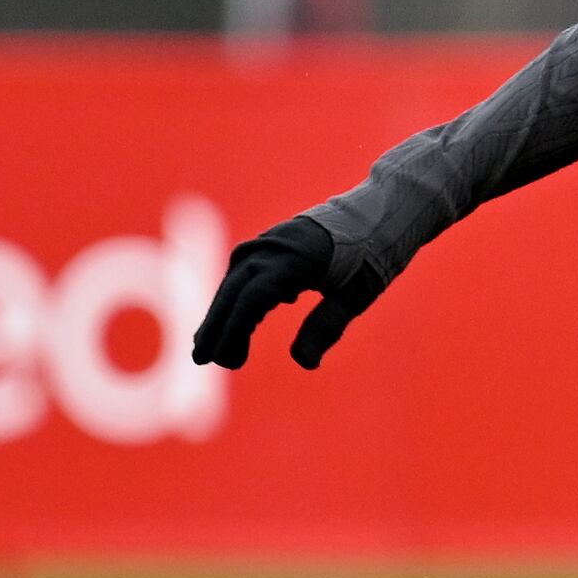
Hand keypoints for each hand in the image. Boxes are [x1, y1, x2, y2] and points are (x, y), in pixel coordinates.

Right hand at [189, 213, 378, 371]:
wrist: (377, 214)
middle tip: (200, 360)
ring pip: (235, 283)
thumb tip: (304, 364)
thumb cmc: (370, 256)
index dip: (231, 330)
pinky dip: (238, 300)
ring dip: (223, 315)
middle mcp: (273, 248)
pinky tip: (244, 326)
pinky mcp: (271, 246)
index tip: (218, 357)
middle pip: (233, 290)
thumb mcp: (354, 296)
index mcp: (293, 259)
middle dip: (215, 326)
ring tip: (216, 350)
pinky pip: (245, 274)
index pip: (251, 299)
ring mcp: (269, 244)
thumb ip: (326, 327)